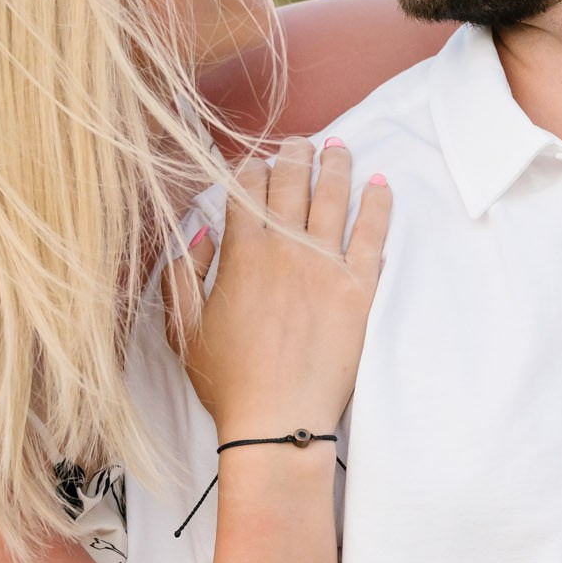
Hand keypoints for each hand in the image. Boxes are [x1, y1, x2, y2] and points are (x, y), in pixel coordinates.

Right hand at [166, 137, 389, 438]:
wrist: (277, 421)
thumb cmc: (226, 381)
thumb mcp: (183, 329)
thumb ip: (181, 274)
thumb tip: (198, 231)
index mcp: (241, 253)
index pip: (246, 190)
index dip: (249, 168)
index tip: (255, 160)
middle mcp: (285, 248)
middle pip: (292, 182)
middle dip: (293, 154)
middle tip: (299, 141)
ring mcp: (326, 265)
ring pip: (333, 197)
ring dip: (335, 166)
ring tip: (338, 147)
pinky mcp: (359, 288)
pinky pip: (373, 234)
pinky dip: (377, 204)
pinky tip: (380, 185)